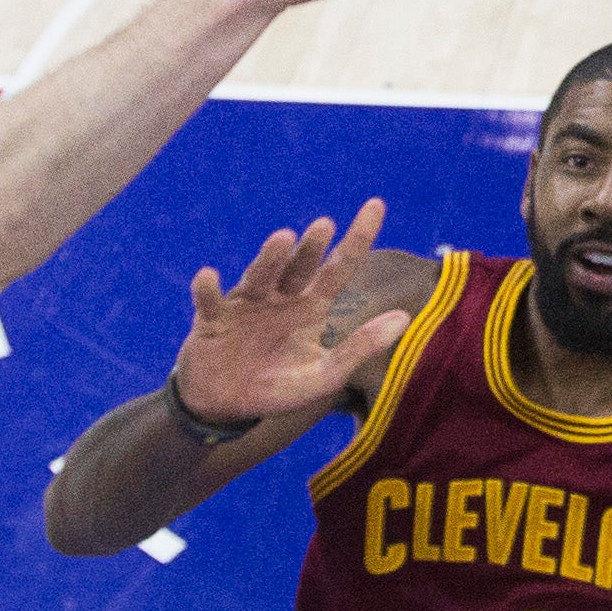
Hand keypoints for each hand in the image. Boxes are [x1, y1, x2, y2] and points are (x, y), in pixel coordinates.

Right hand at [172, 200, 412, 421]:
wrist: (226, 406)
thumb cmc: (277, 388)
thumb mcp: (324, 375)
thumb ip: (360, 348)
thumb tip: (405, 318)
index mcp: (311, 307)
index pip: (340, 267)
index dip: (358, 238)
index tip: (376, 204)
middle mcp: (280, 298)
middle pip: (299, 266)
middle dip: (311, 247)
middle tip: (324, 226)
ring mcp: (246, 305)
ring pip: (259, 275)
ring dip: (270, 257)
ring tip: (283, 238)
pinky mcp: (211, 319)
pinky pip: (208, 301)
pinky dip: (207, 289)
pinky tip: (208, 276)